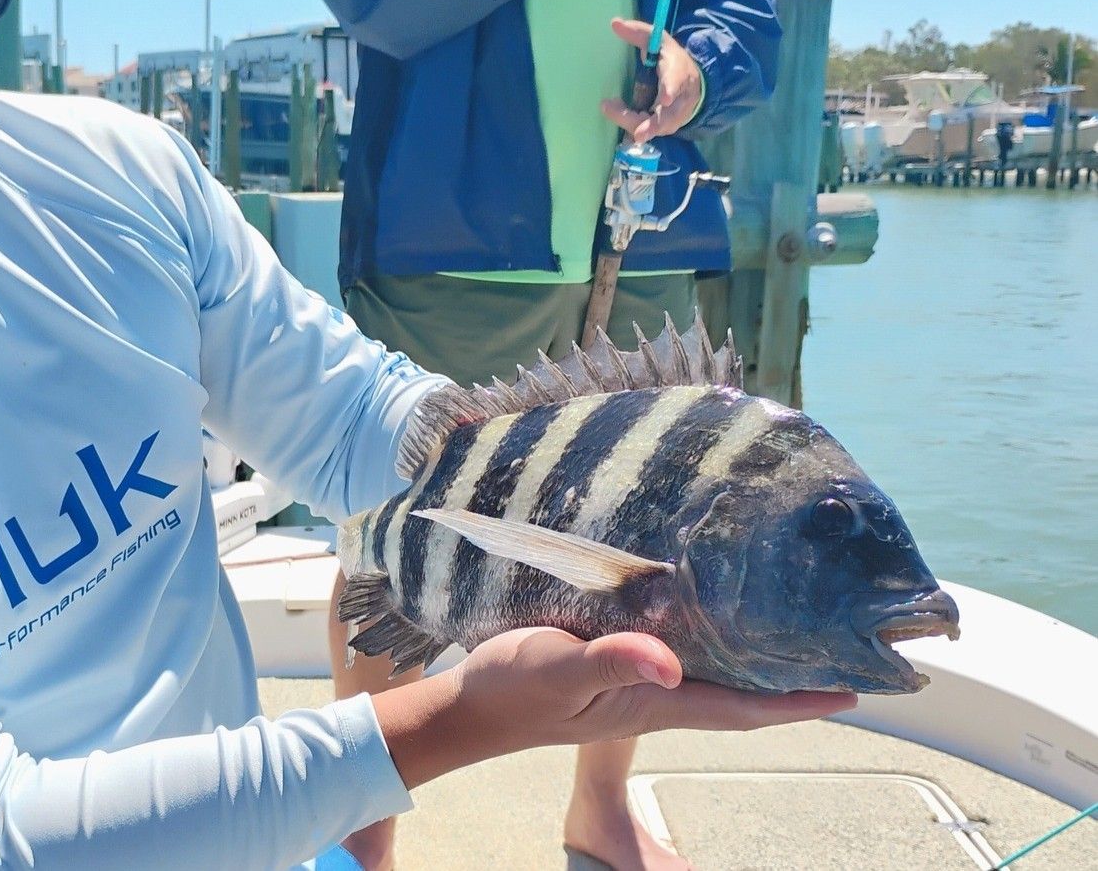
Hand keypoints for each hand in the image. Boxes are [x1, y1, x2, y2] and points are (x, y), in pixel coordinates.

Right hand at [374, 628, 855, 789]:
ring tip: (794, 630)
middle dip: (792, 680)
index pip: (742, 706)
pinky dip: (708, 641)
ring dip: (755, 659)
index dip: (799, 701)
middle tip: (840, 651)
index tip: (854, 690)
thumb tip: (671, 664)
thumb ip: (612, 661)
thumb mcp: (556, 666)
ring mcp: (635, 686)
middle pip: (740, 693)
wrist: (467, 707)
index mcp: (653, 703)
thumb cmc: (510, 687)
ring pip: (712, 675)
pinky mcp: (612, 666)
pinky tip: (707, 614)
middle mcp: (655, 696)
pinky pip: (677, 656)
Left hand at [600, 18, 703, 141]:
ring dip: (639, 127)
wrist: (695, 83)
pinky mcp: (668, 126)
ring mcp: (676, 115)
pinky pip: (652, 131)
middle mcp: (680, 98)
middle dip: (654, 125)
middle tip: (639, 134)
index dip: (672, 89)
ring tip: (617, 117)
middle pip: (668, 115)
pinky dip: (636, 128)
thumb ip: (639, 33)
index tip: (666, 99)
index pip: (677, 81)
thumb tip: (614, 23)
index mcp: (679, 72)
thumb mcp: (659, 42)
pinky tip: (618, 117)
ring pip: (658, 127)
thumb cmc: (672, 61)